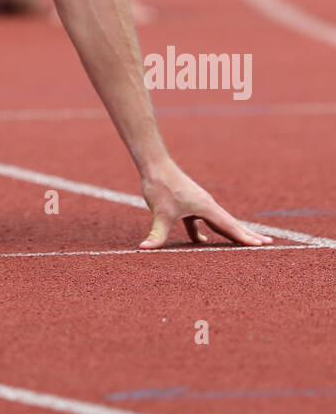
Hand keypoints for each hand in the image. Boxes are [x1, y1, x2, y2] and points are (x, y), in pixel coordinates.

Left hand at [138, 161, 272, 249]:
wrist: (154, 165)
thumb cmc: (160, 185)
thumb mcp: (160, 213)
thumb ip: (156, 233)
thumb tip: (144, 249)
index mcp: (206, 207)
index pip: (230, 226)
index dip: (245, 237)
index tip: (261, 245)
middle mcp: (207, 205)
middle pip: (232, 223)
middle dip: (249, 234)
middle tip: (269, 243)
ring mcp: (199, 204)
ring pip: (219, 222)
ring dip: (231, 232)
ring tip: (246, 242)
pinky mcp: (189, 204)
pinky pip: (201, 221)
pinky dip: (203, 232)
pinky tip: (202, 242)